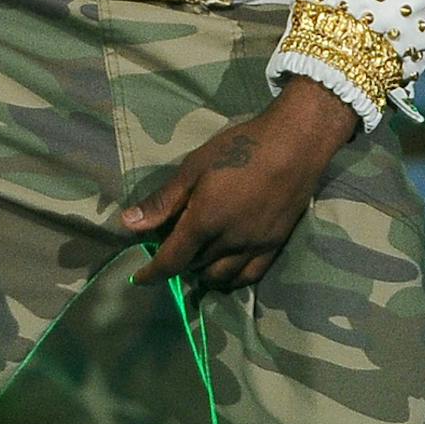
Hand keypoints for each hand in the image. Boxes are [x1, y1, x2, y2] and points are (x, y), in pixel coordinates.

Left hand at [122, 81, 359, 291]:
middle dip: (177, 262)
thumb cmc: (241, 148)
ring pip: (220, 277)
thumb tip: (128, 224)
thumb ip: (164, 201)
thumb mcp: (195, 167)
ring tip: (195, 256)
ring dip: (201, 272)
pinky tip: (224, 267)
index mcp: (205, 221)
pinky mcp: (274, 246)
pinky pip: (248, 277)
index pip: (172, 260)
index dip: (152, 273)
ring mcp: (254, 247)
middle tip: (171, 244)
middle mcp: (229, 242)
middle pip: (194, 267)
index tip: (138, 278)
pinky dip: (230, 278)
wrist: (295, 145)